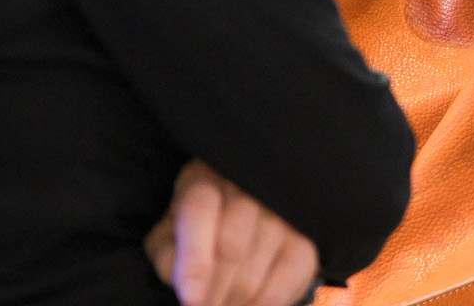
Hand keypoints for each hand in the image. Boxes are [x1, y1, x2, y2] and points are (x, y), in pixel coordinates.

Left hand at [146, 160, 321, 305]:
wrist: (242, 216)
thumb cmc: (199, 227)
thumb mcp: (169, 235)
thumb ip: (168, 254)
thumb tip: (186, 284)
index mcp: (204, 179)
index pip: (200, 212)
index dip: (195, 262)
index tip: (191, 301)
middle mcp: (247, 187)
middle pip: (233, 245)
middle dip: (215, 291)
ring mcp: (281, 209)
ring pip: (259, 264)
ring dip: (238, 300)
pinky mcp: (306, 235)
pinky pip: (292, 273)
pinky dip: (268, 301)